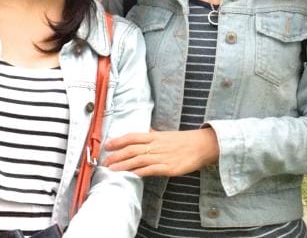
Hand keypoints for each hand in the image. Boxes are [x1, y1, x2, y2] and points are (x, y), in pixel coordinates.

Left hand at [102, 129, 218, 176]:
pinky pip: (152, 170)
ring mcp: (162, 157)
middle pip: (132, 149)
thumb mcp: (166, 134)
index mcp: (154, 136)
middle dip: (116, 155)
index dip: (118, 140)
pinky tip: (132, 175)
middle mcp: (156, 145)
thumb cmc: (183, 141)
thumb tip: (143, 131)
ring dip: (124, 165)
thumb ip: (153, 134)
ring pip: (138, 160)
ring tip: (112, 170)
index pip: (132, 136)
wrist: (202, 146)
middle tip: (105, 161)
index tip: (107, 145)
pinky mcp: (169, 168)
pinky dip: (140, 172)